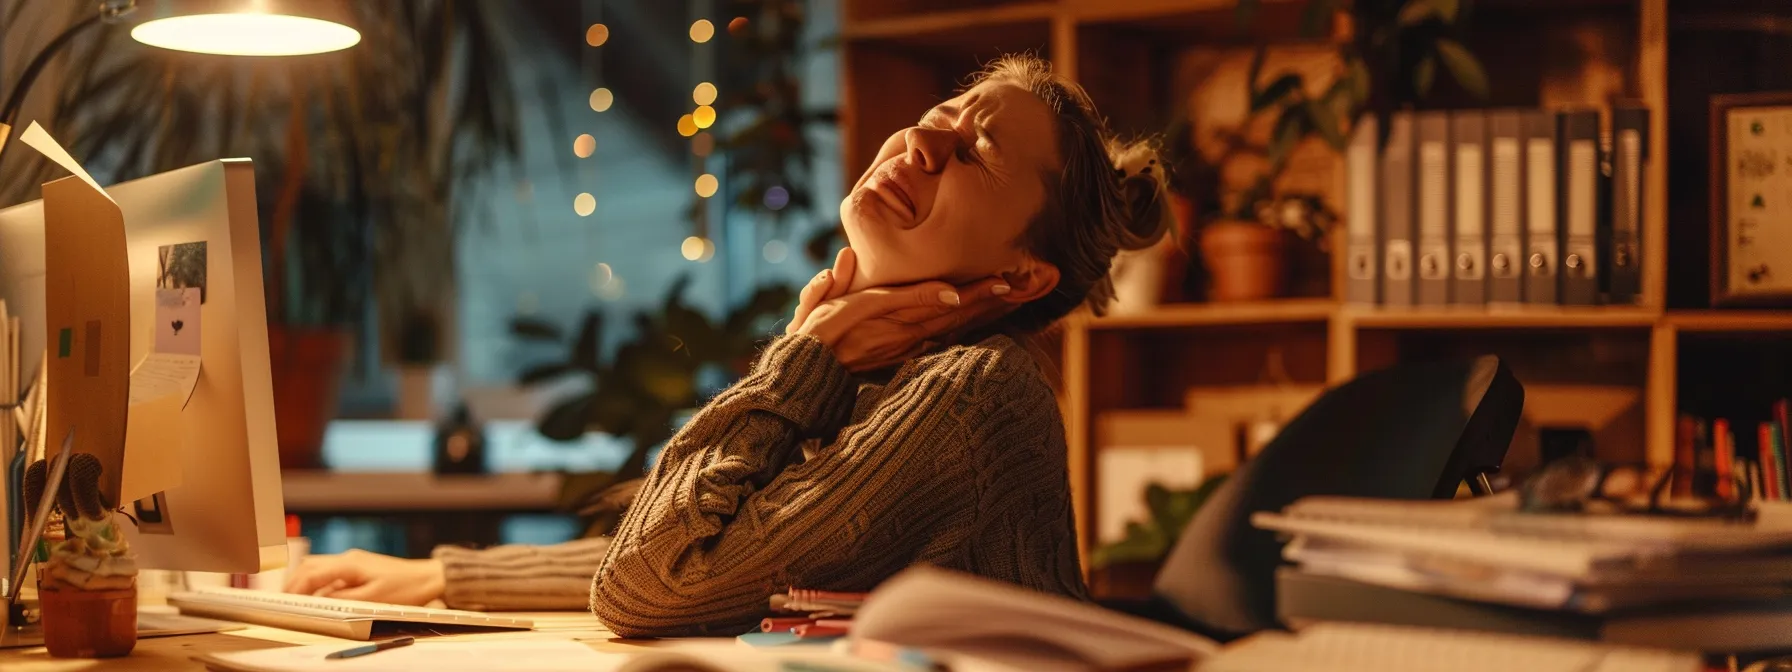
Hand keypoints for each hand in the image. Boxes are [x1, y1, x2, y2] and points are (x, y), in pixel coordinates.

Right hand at [283, 549, 445, 605]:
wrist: (428, 577)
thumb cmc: (405, 588)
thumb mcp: (373, 599)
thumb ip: (344, 600)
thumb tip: (320, 602)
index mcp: (350, 564)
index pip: (312, 573)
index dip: (295, 587)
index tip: (284, 601)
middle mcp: (348, 559)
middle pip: (309, 565)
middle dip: (293, 582)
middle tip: (282, 600)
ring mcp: (352, 561)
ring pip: (318, 567)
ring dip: (304, 581)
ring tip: (294, 599)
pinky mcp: (357, 567)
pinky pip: (330, 573)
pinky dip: (318, 584)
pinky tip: (317, 597)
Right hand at [789, 249, 1015, 372]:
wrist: (806, 369)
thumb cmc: (823, 329)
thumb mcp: (860, 304)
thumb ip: (906, 297)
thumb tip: (951, 292)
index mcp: (906, 320)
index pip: (952, 302)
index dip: (982, 291)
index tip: (1009, 281)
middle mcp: (912, 337)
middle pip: (958, 317)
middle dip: (988, 302)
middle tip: (1020, 288)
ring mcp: (906, 348)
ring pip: (951, 328)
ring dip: (979, 314)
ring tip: (1005, 300)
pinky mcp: (898, 355)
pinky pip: (938, 340)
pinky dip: (960, 328)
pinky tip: (972, 321)